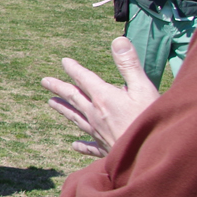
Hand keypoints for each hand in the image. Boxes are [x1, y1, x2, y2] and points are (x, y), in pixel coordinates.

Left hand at [42, 36, 158, 157]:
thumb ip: (129, 65)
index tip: (64, 62)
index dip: (74, 69)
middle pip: (73, 97)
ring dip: (63, 109)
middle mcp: (95, 114)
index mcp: (104, 97)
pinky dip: (81, 143)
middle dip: (59, 88)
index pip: (84, 78)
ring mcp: (98, 133)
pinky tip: (75, 144)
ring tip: (51, 103)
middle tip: (45, 81)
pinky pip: (89, 145)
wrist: (151, 156)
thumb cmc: (150, 121)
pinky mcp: (104, 149)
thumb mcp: (143, 88)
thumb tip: (117, 40)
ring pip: (75, 118)